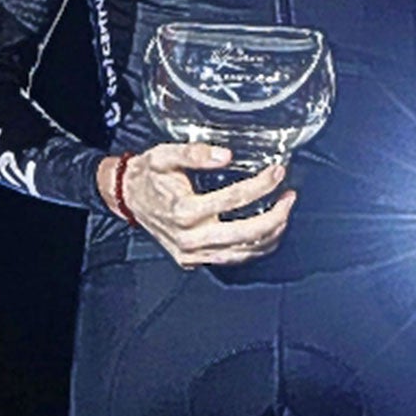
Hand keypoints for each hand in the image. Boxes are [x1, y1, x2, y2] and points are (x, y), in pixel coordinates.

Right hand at [100, 143, 295, 266]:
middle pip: (248, 232)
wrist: (125, 197)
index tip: (277, 172)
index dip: (261, 185)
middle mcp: (190, 237)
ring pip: (246, 250)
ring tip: (283, 212)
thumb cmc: (147, 175)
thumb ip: (194, 153)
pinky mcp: (194, 261)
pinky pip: (235, 259)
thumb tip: (226, 155)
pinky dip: (256, 247)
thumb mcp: (164, 155)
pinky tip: (265, 231)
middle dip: (276, 214)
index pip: (234, 199)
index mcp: (183, 210)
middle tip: (289, 197)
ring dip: (271, 232)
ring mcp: (193, 253)